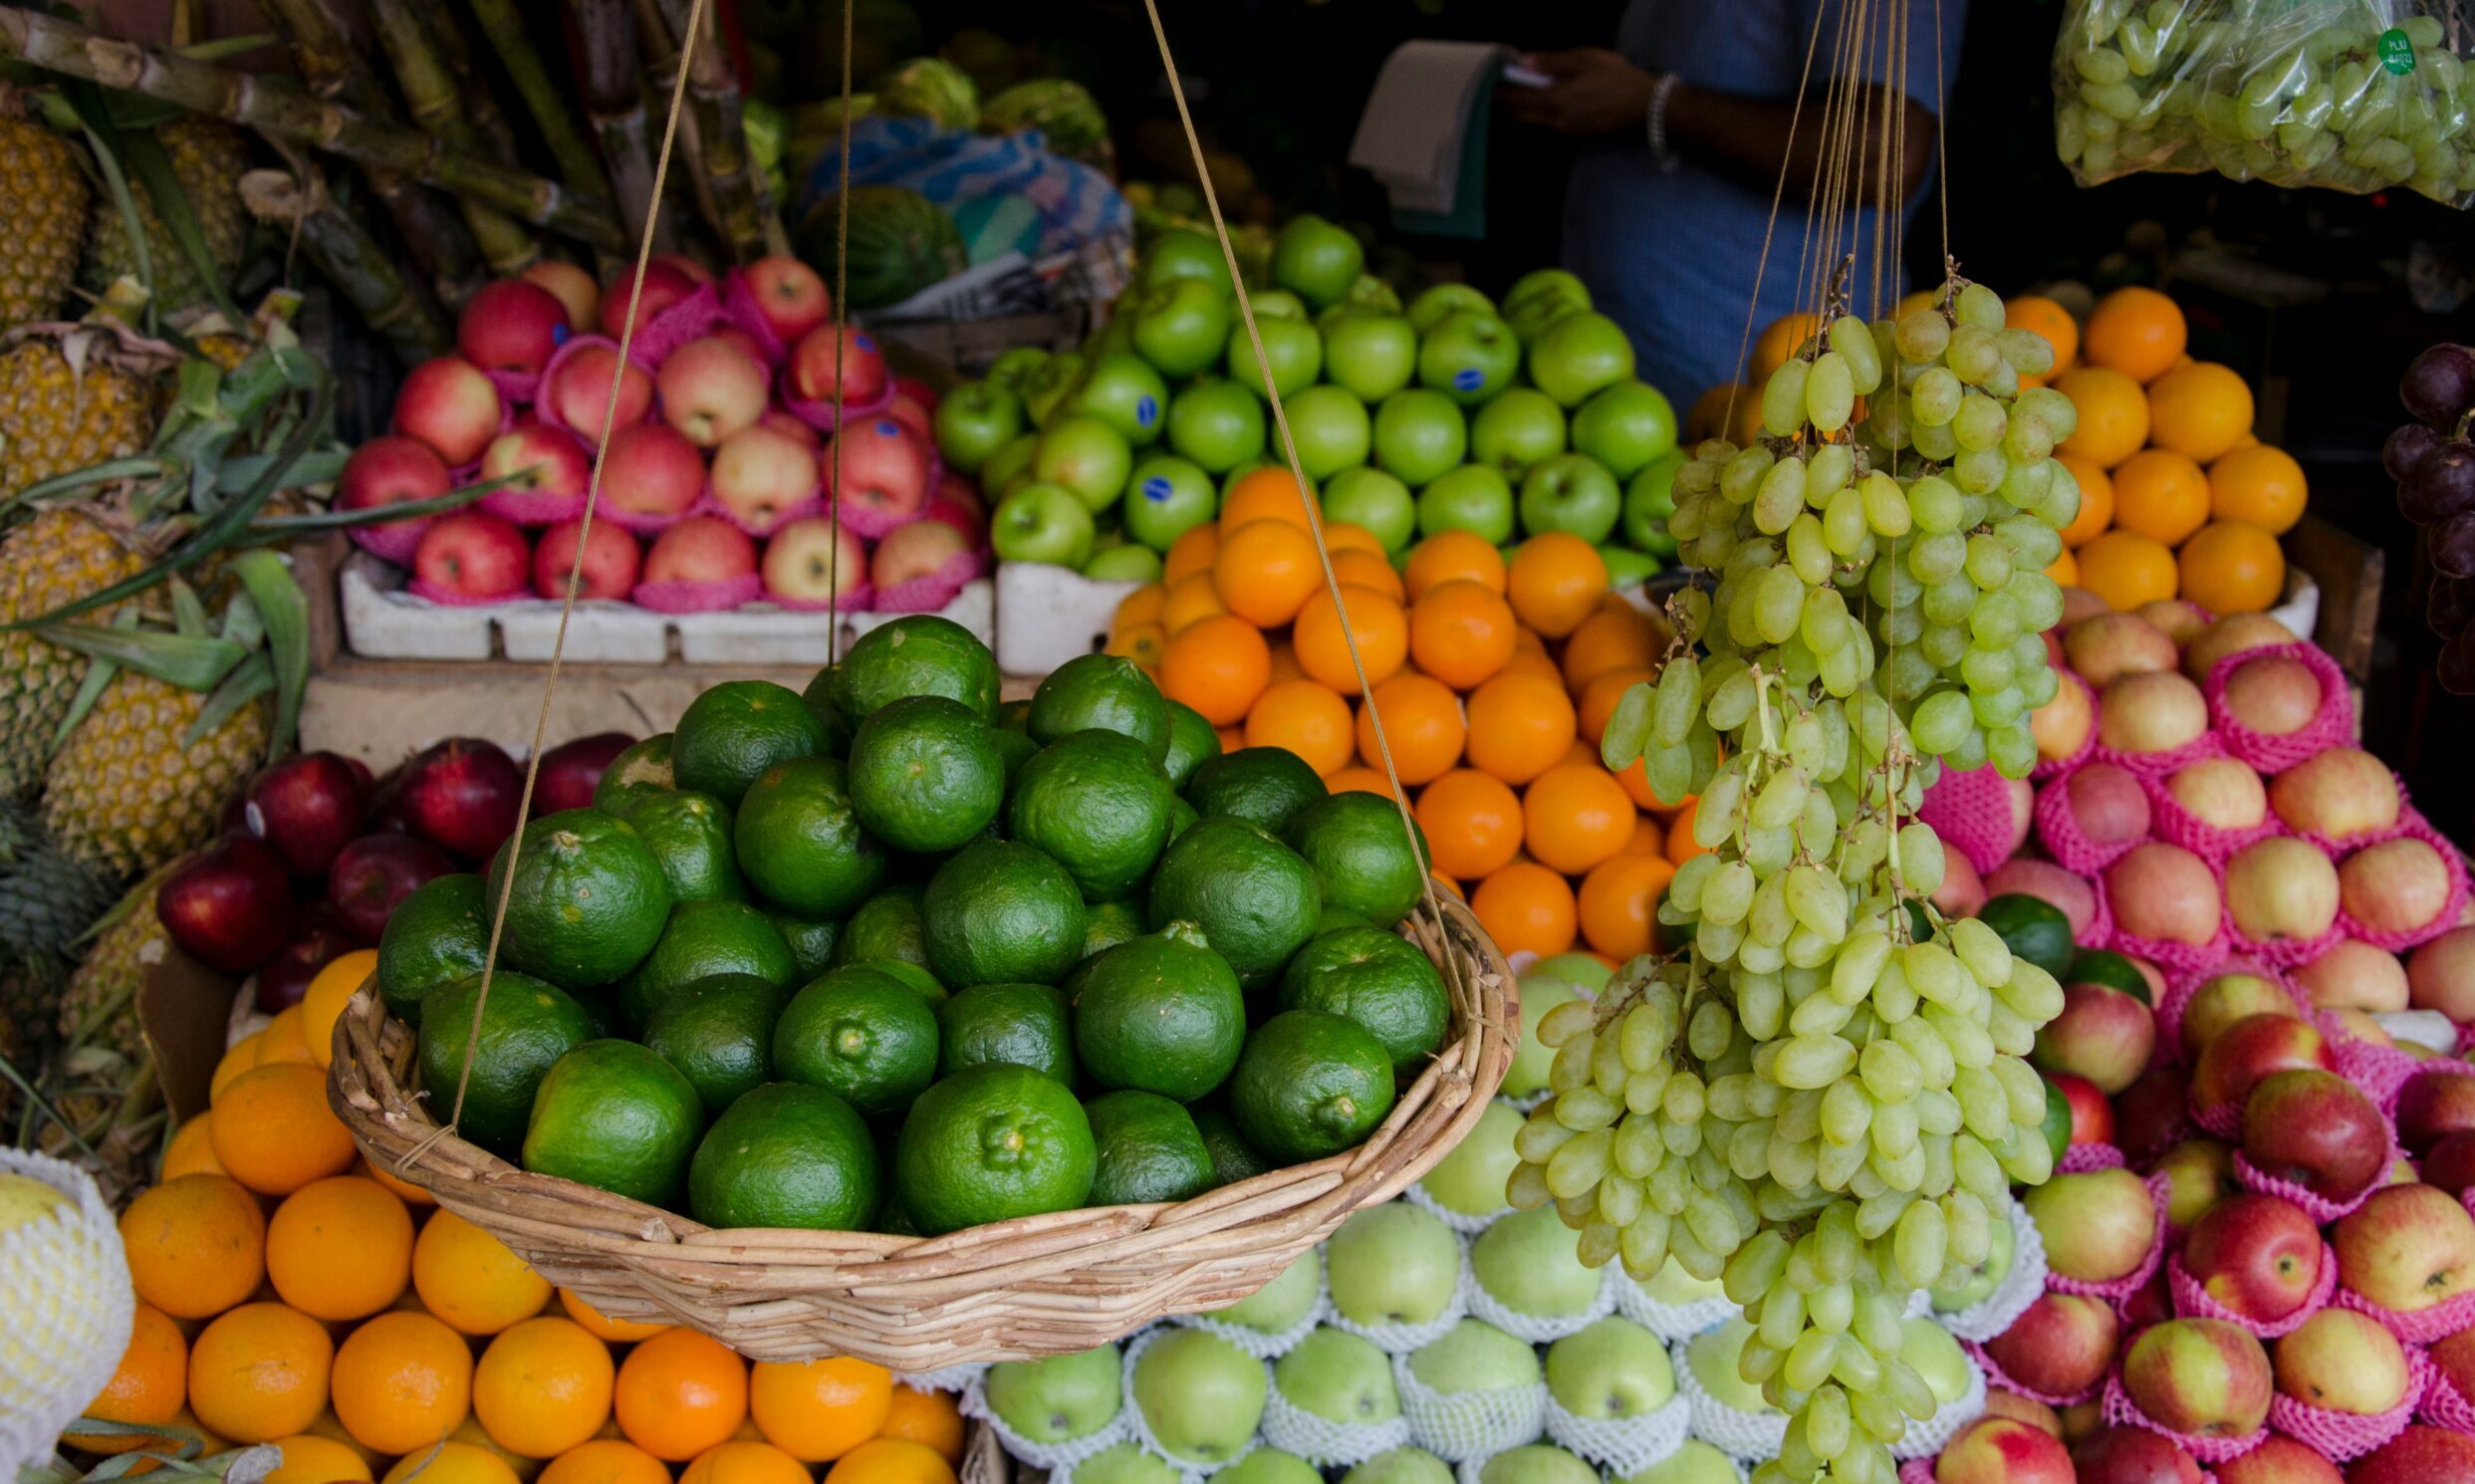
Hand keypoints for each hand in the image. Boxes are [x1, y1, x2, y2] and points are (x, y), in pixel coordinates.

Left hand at [1502, 49, 1658, 137]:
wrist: (1646, 107)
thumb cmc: (1616, 79)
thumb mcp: (1584, 60)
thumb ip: (1552, 62)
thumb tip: (1525, 62)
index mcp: (1553, 100)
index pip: (1514, 102)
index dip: (1499, 95)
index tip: (1489, 86)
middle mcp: (1555, 121)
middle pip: (1520, 115)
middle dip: (1507, 104)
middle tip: (1501, 90)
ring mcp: (1566, 130)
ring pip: (1535, 121)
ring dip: (1524, 109)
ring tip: (1523, 92)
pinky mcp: (1577, 133)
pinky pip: (1550, 124)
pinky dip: (1541, 113)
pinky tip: (1548, 100)